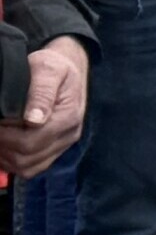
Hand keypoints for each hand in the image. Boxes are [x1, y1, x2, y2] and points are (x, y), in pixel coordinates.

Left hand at [0, 38, 86, 175]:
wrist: (69, 68)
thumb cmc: (54, 67)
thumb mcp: (48, 69)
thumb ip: (41, 92)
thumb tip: (34, 120)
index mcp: (68, 117)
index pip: (30, 141)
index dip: (5, 136)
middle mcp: (68, 135)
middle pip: (27, 157)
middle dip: (2, 146)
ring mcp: (63, 145)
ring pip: (27, 167)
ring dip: (6, 156)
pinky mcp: (56, 149)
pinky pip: (32, 167)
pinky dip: (14, 162)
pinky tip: (6, 145)